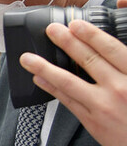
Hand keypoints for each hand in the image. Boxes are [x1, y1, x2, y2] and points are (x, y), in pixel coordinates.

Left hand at [19, 0, 126, 145]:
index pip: (111, 49)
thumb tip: (108, 51)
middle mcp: (120, 88)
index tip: (76, 24)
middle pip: (89, 60)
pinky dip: (51, 88)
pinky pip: (67, 101)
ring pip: (69, 82)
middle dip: (67, 42)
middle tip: (51, 30)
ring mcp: (103, 105)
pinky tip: (39, 79)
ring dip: (45, 67)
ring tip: (28, 58)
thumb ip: (126, 65)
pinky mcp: (93, 121)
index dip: (91, 35)